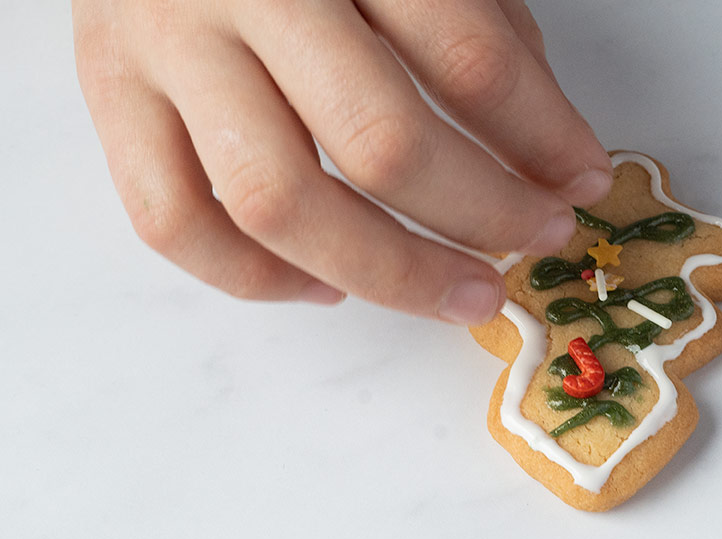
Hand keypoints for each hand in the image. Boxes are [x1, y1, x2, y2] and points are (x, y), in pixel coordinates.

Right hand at [72, 0, 612, 322]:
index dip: (543, 136)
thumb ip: (481, 28)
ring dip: (389, 274)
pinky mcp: (106, 93)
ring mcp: (163, 44)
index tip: (583, 183)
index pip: (467, 58)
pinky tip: (327, 287)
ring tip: (459, 295)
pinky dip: (256, 279)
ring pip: (277, 202)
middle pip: (378, 142)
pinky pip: (174, 222)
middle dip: (480, 215)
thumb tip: (549, 153)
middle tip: (534, 244)